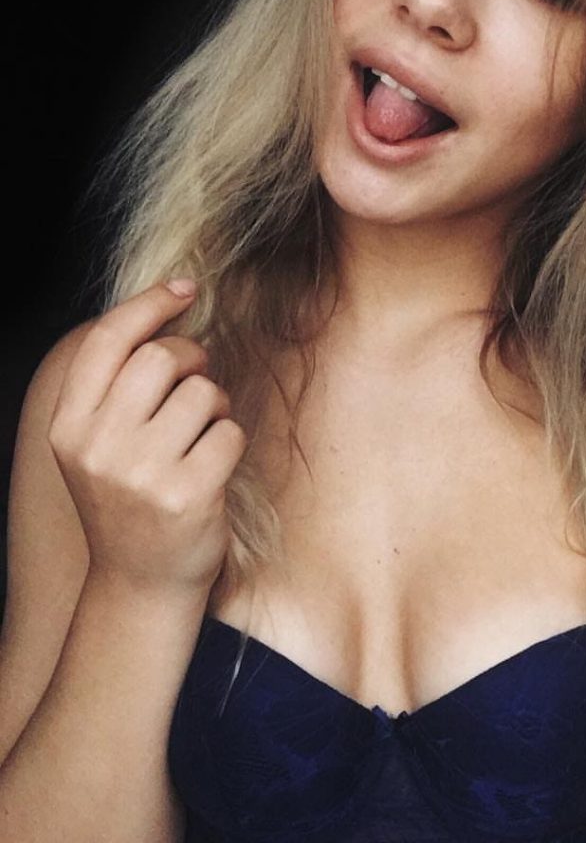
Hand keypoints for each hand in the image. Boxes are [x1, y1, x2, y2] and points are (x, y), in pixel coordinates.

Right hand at [48, 279, 246, 597]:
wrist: (141, 581)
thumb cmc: (131, 499)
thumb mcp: (99, 444)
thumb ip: (119, 386)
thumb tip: (173, 307)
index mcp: (70, 425)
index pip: (109, 340)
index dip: (150, 303)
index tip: (186, 287)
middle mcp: (97, 445)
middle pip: (163, 357)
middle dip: (194, 360)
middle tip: (197, 386)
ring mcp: (141, 472)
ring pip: (204, 392)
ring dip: (216, 406)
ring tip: (201, 437)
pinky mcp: (187, 494)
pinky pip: (230, 431)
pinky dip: (231, 440)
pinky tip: (213, 467)